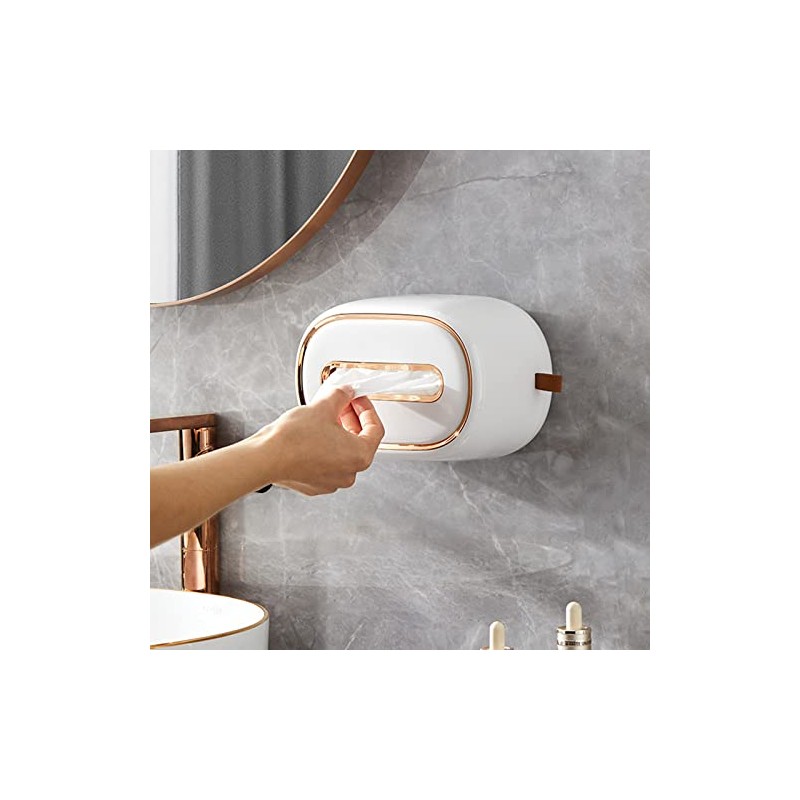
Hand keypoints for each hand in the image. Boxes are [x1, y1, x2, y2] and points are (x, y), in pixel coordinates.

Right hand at [253, 383, 384, 494]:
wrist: (266, 458)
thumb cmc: (293, 439)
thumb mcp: (323, 407)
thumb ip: (341, 396)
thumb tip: (345, 393)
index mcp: (360, 456)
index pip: (375, 429)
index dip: (367, 409)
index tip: (358, 399)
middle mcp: (349, 473)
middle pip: (360, 441)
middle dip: (351, 419)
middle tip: (342, 404)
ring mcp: (332, 481)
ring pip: (342, 453)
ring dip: (338, 433)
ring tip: (325, 416)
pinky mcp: (315, 484)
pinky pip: (327, 462)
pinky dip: (324, 447)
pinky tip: (313, 433)